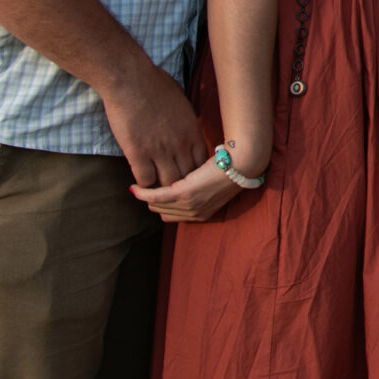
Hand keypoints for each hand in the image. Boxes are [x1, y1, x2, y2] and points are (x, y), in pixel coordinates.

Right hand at [99, 60, 206, 188]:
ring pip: (168, 183)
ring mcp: (160, 150)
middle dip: (181, 185)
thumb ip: (186, 121)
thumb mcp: (182, 102)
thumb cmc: (155, 84)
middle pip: (188, 177)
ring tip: (155, 189)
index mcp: (192, 131)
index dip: (195, 172)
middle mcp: (180, 144)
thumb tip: (187, 127)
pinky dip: (143, 185)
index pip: (202, 163)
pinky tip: (138, 183)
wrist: (131, 80)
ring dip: (162, 188)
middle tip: (171, 187)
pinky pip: (146, 180)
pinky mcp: (138, 153)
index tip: (186, 175)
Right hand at [132, 156, 248, 222]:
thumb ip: (195, 191)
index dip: (161, 206)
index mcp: (202, 215)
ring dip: (146, 196)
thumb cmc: (229, 168)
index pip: (171, 216)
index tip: (152, 194)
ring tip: (140, 184)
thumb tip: (178, 186)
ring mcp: (189, 205)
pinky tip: (135, 187)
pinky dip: (144, 193)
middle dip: (152, 201)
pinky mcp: (185, 193)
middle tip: (144, 186)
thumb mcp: (210, 185)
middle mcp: (195, 214)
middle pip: (162, 212)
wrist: (242, 162)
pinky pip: (156, 197)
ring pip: (157, 205)